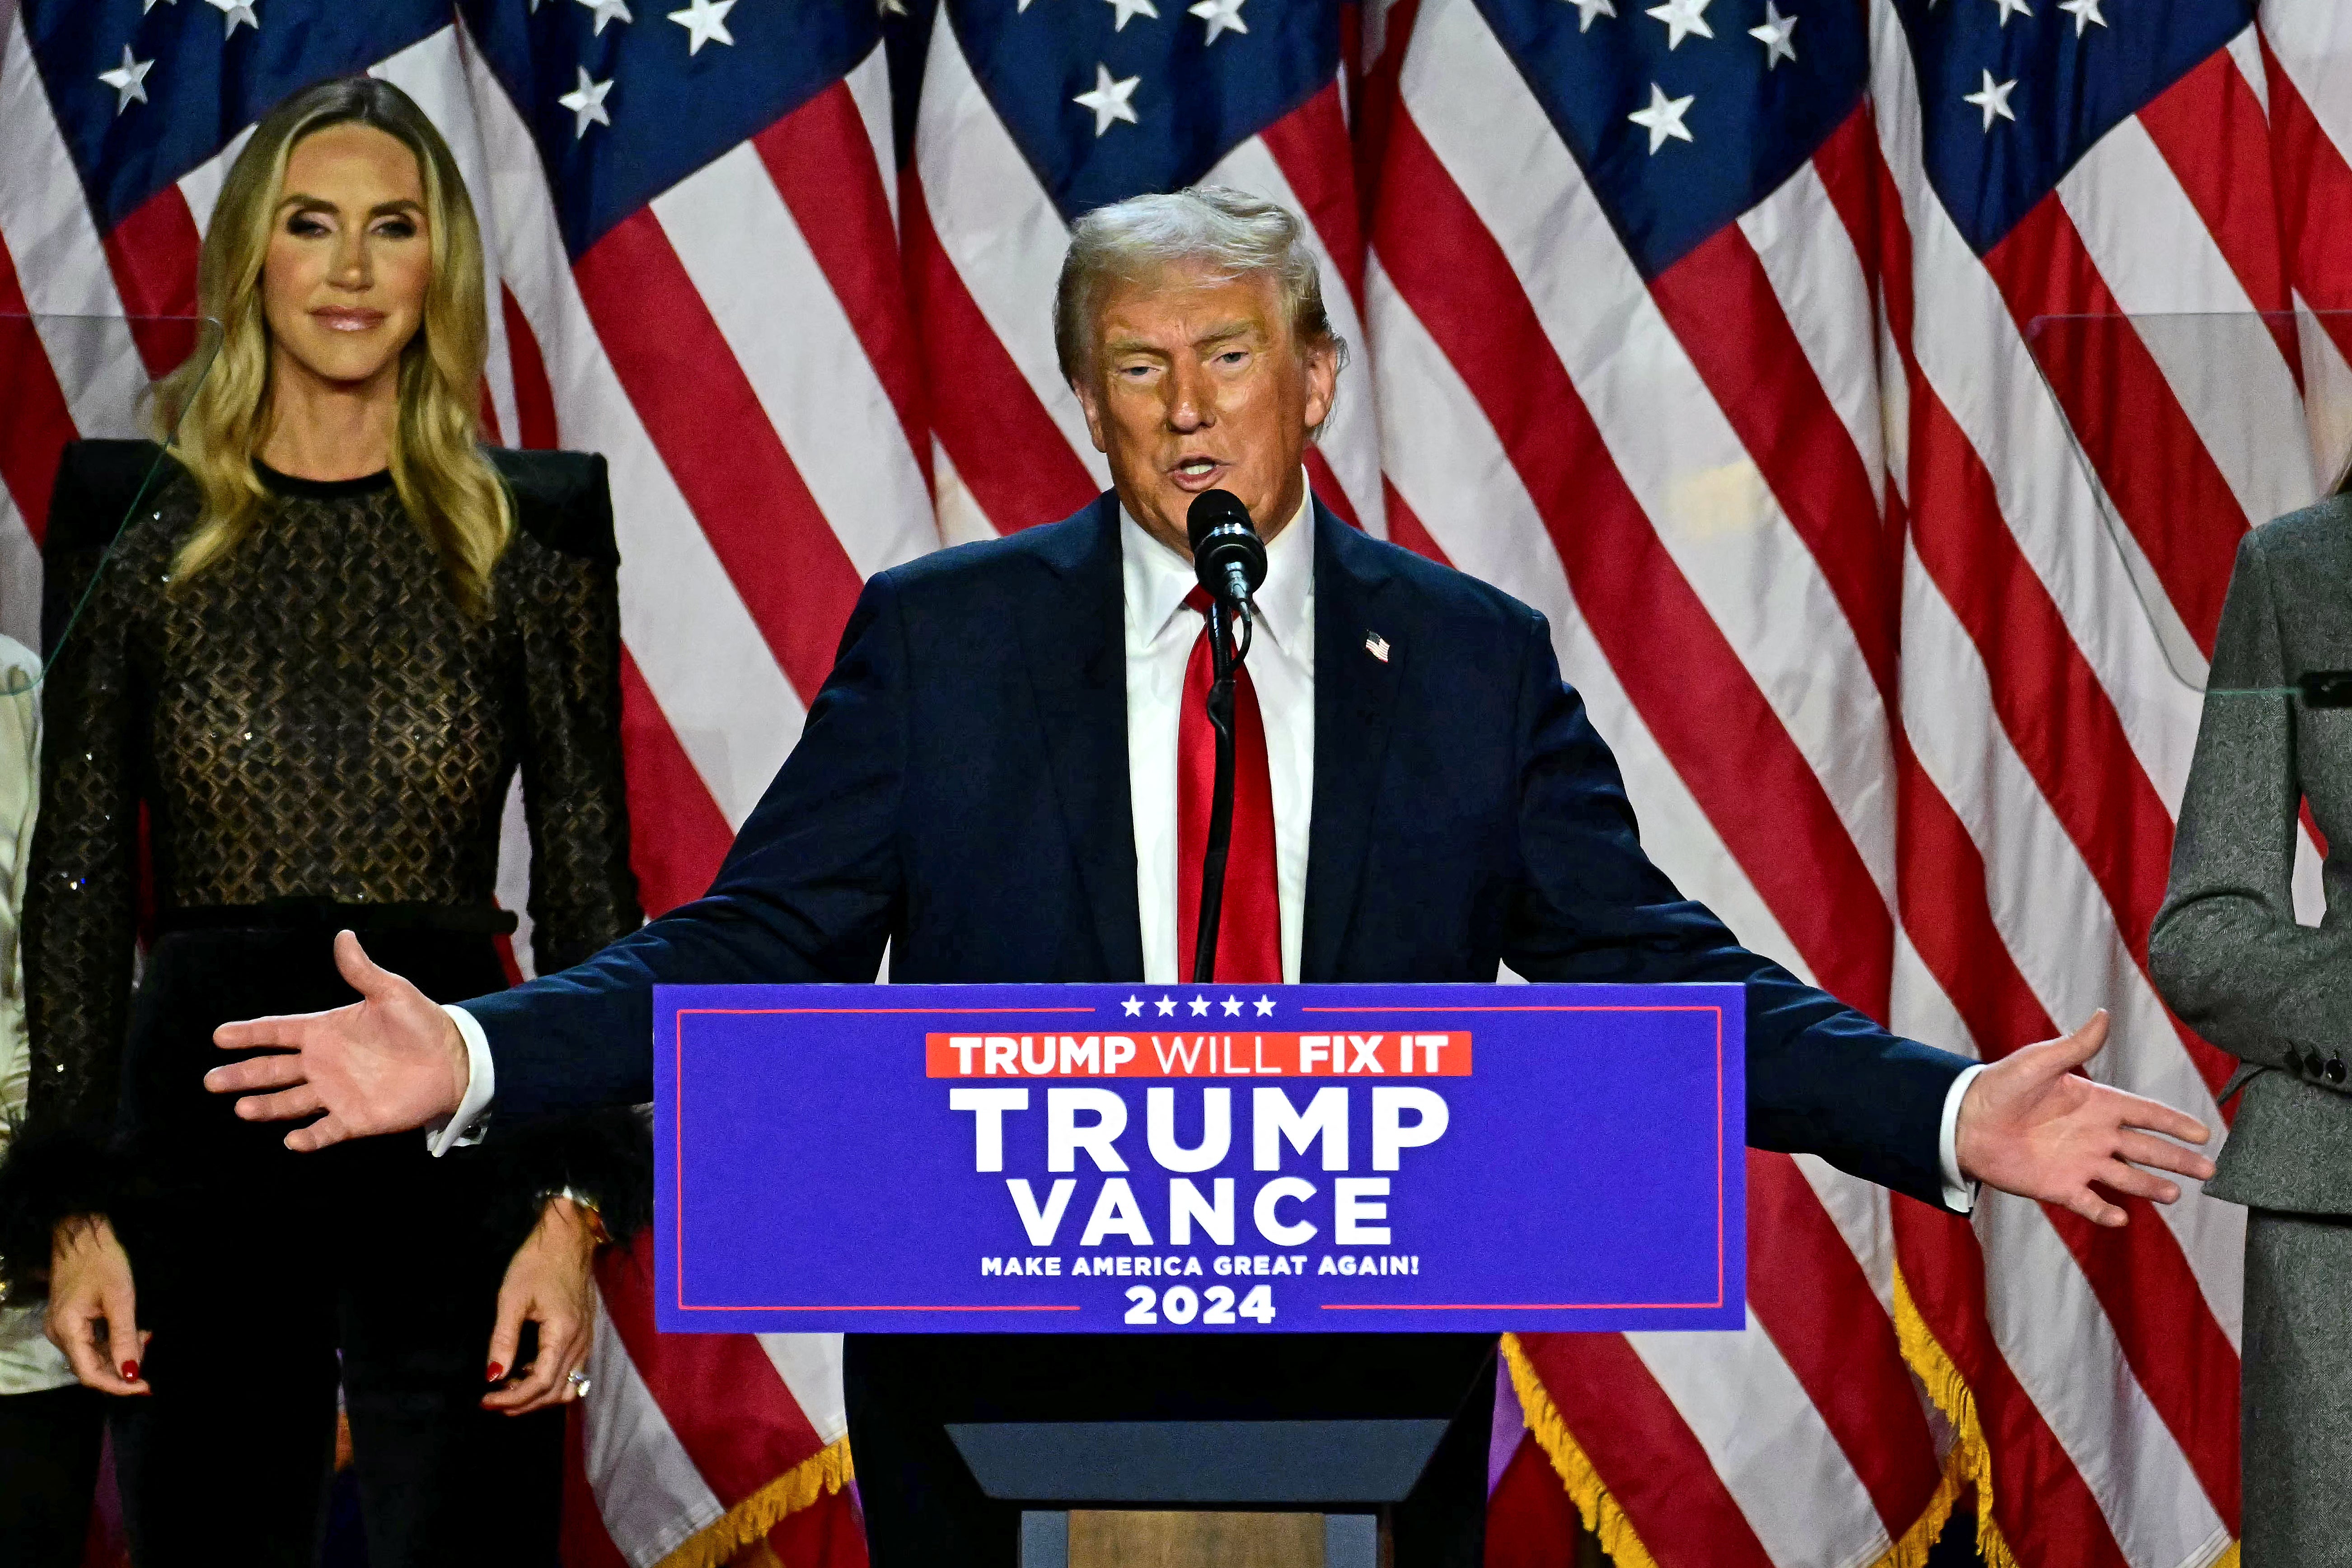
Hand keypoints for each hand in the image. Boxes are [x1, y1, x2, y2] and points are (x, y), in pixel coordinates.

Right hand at [45, 1216, 149, 1395]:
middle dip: (122, 1368)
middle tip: (149, 1355)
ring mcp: (62, 1327)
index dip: (117, 1385)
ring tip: (145, 1337)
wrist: (83, 1235)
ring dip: (119, 1354)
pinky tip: (134, 1333)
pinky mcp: (70, 1320)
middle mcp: (58, 1334)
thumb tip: (131, 1373)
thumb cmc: (103, 1261)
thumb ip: (124, 1338)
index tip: (144, 1387)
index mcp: (67, 1330)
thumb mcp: (120, 1299)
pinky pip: (91, 1342)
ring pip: (92, 1355)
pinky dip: (113, 1342)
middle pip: (90, 1367)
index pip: (90, 1373)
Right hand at [206, 930, 467, 1151]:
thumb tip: (344, 935)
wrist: (453, 1060)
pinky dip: (308, 1138)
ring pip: (290, 1102)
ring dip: (266, 1106)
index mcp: (324, 1031)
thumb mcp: (392, 992)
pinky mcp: (354, 1119)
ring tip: (242, 1107)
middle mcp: (322, 1064)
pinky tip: (291, 1141)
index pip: (278, 1031)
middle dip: (242, 1075)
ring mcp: (335, 1093)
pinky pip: (325, 1131)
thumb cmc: (421, 1023)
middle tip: (212, 1081)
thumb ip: (362, 971)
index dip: (249, 1033)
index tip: (218, 1035)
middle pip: (273, 1071)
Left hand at [483, 1197, 598, 1415]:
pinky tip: (527, 1371)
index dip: (513, 1399)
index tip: (485, 1398)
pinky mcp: (585, 1335)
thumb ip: (504, 1340)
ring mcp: (586, 1339)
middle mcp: (580, 1342)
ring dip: (539, 1397)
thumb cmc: (537, 1263)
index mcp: (563, 1333)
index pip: (541, 1383)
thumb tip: (493, 1376)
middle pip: (556, 1391)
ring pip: (569, 1386)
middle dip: (523, 1404)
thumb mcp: (512, 1299)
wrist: (568, 1239)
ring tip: (509, 1390)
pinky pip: (573, 1372)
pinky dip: (550, 1382)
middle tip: (492, 1401)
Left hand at [1955, 1010, 2216, 1227]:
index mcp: (2096, 1103)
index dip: (2174, 1122)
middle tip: (2209, 1171)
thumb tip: (2103, 1014)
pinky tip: (2121, 1218)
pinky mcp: (2059, 1186)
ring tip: (2174, 1194)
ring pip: (2126, 1178)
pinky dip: (2104, 1212)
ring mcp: (2080, 1163)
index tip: (2204, 1133)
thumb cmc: (2000, 1085)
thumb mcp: (2039, 1061)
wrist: (1963, 1119)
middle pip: (2147, 1149)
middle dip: (2178, 1160)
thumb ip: (2075, 1045)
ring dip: (2149, 1186)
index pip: (2146, 1113)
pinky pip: (2088, 1203)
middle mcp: (2095, 1135)